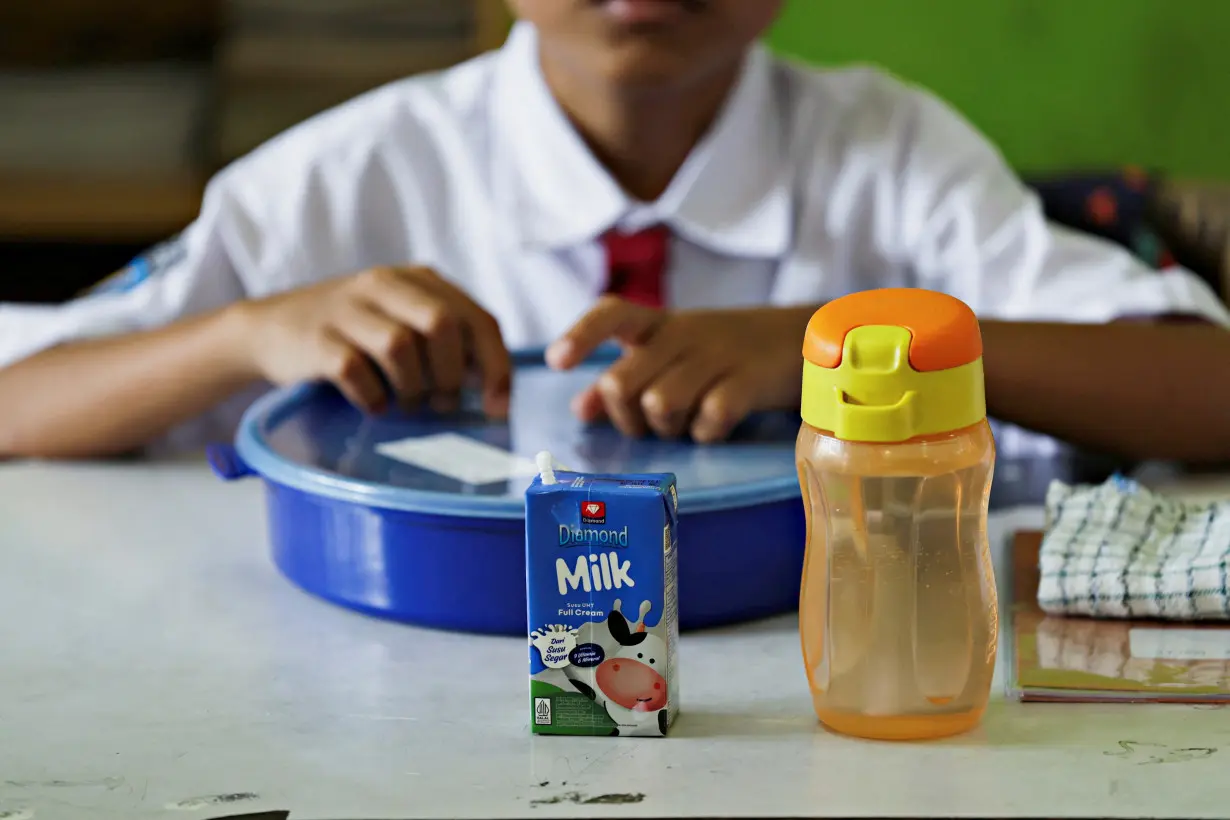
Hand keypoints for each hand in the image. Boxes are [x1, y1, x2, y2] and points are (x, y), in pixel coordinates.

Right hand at [233, 266, 510, 416]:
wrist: (267, 329)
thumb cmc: (351, 334)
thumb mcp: (402, 320)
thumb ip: (446, 342)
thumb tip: (491, 386)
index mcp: (417, 279)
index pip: (477, 318)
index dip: (496, 365)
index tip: (499, 407)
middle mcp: (383, 283)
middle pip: (442, 324)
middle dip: (452, 374)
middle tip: (443, 404)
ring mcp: (346, 309)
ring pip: (400, 346)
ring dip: (412, 388)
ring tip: (405, 403)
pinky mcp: (315, 339)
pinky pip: (355, 371)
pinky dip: (373, 397)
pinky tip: (373, 404)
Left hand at [545, 297, 808, 441]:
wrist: (800, 337)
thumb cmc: (721, 353)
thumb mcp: (671, 356)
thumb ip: (624, 379)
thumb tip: (581, 409)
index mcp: (659, 323)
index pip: (611, 313)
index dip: (580, 336)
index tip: (558, 363)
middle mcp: (682, 333)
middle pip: (622, 382)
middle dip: (625, 418)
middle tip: (647, 424)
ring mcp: (717, 355)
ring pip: (659, 404)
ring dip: (666, 429)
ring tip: (685, 423)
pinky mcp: (750, 380)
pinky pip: (709, 418)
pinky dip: (706, 434)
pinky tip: (715, 427)